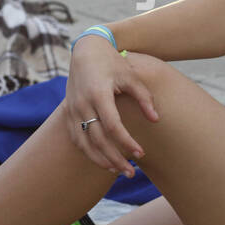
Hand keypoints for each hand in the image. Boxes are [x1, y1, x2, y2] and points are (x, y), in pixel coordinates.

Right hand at [64, 37, 158, 175]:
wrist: (86, 50)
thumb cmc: (112, 62)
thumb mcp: (131, 76)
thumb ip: (144, 98)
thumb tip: (156, 119)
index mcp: (98, 94)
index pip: (112, 126)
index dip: (126, 142)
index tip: (141, 153)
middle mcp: (82, 104)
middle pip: (98, 140)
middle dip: (115, 158)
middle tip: (131, 173)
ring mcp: (72, 110)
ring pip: (84, 143)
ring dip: (100, 160)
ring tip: (118, 171)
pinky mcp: (68, 113)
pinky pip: (77, 138)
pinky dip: (88, 152)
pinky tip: (102, 160)